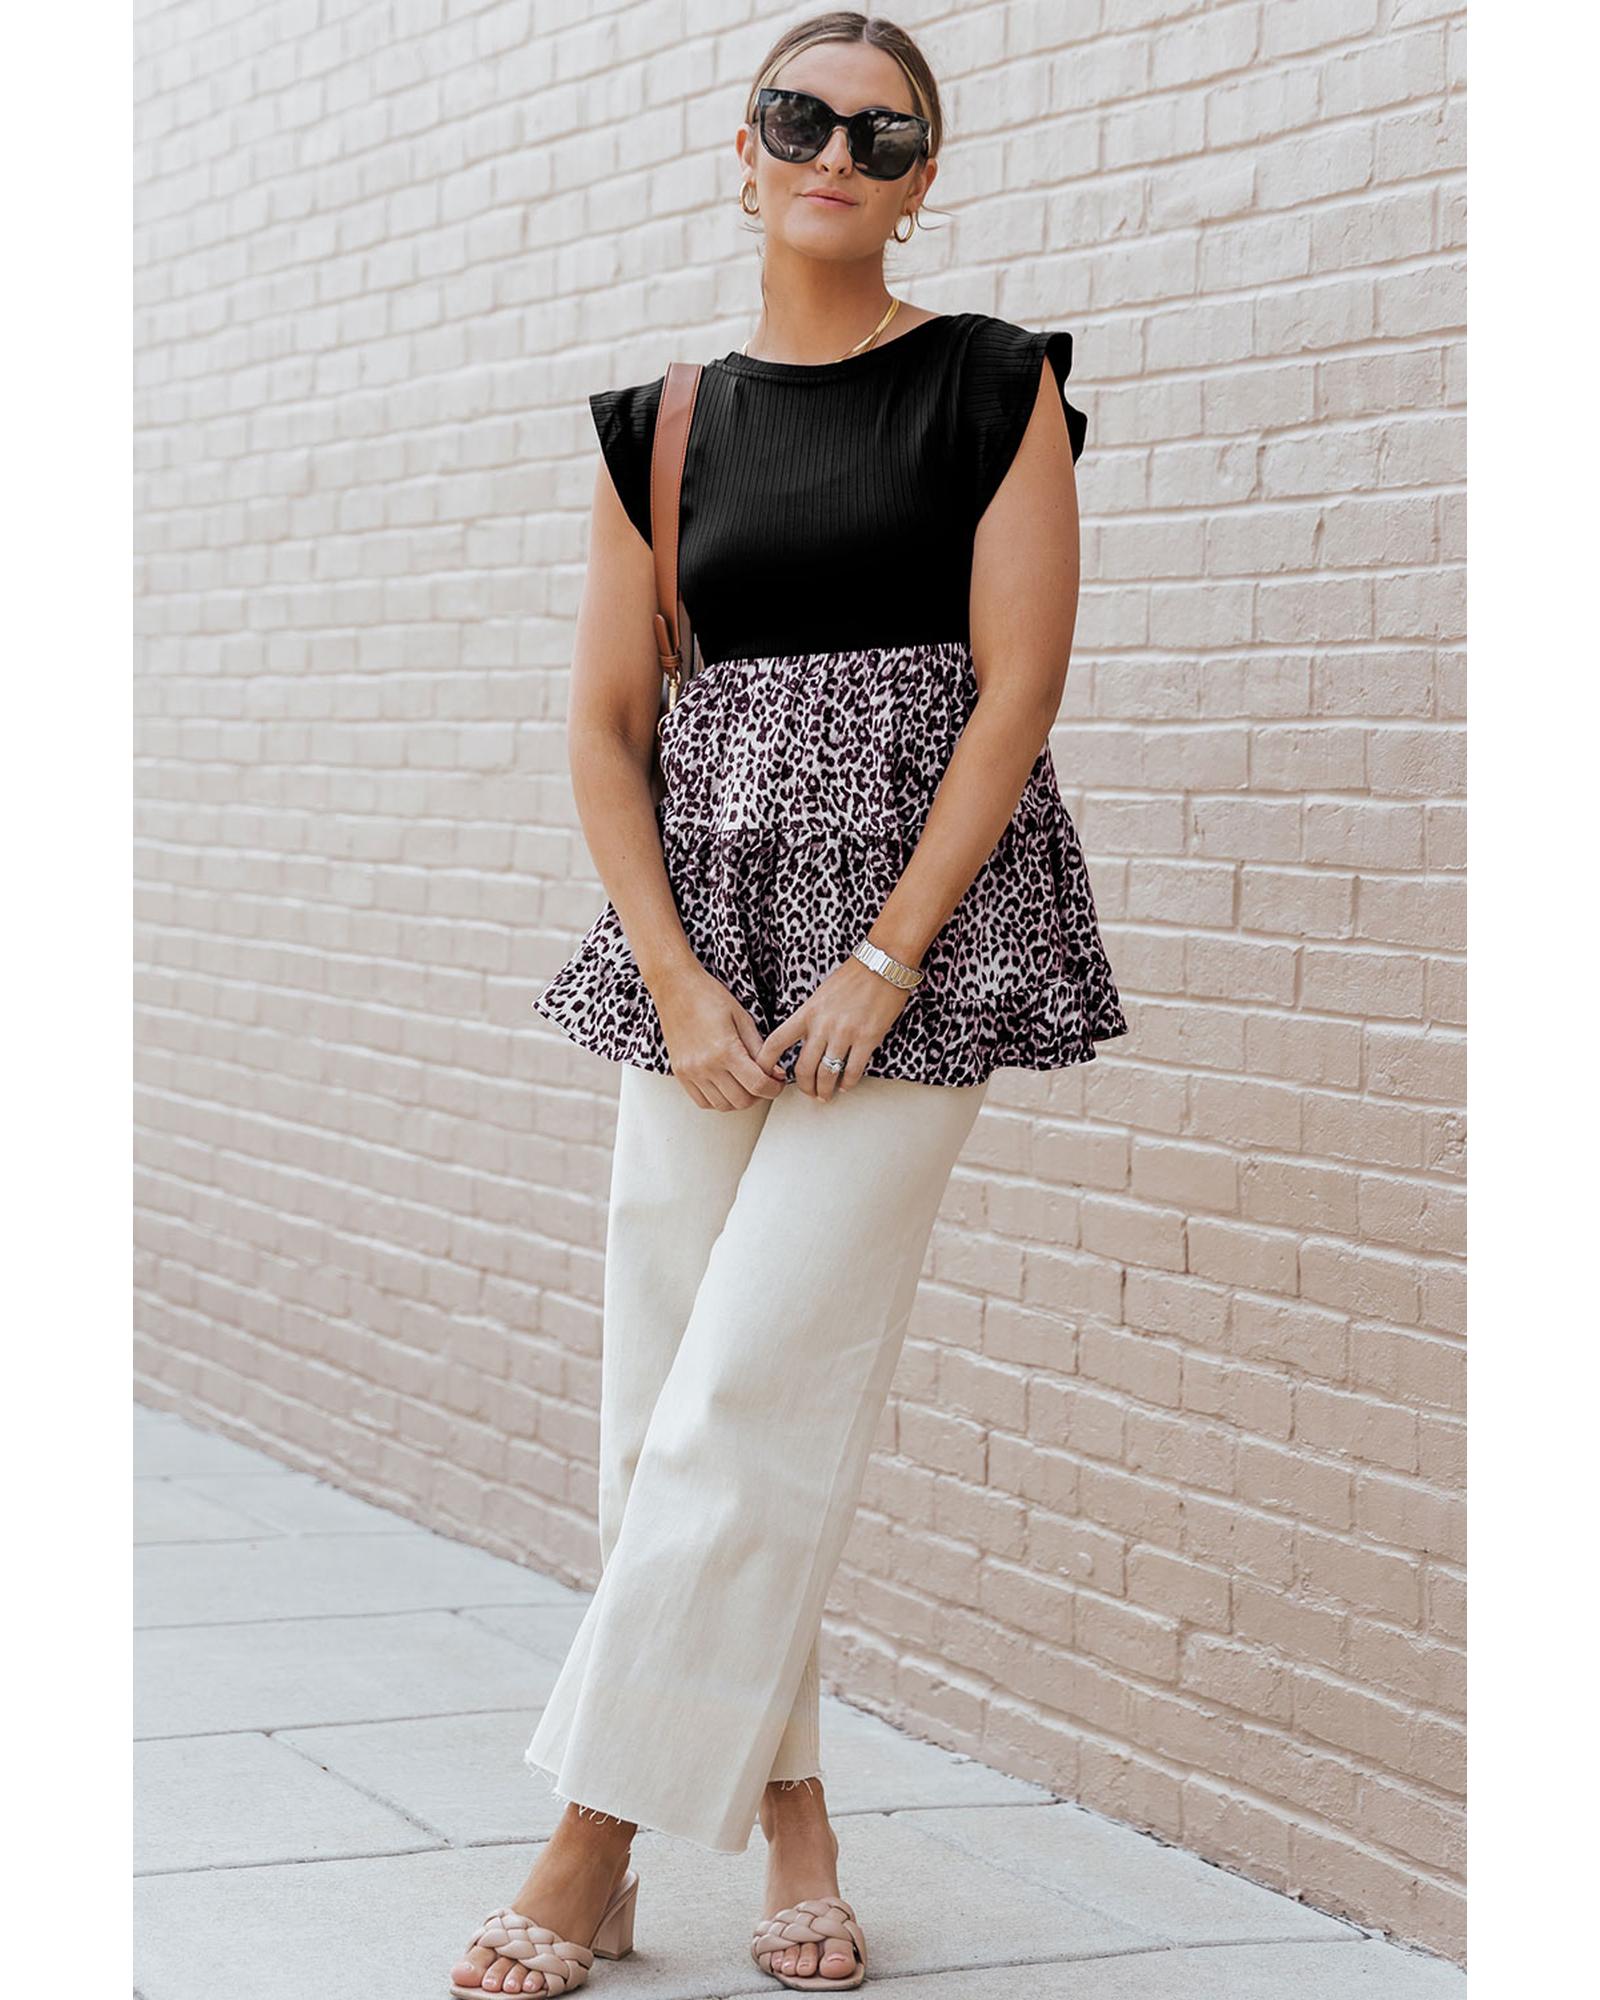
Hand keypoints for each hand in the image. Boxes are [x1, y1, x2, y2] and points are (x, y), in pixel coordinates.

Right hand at [650, 963, 790, 1110]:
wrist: (675, 988)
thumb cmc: (709, 997)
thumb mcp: (743, 1018)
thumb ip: (760, 1049)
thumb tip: (775, 1073)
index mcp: (726, 1050)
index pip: (757, 1085)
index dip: (774, 1088)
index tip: (777, 1083)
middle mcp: (706, 1066)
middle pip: (741, 1101)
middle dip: (759, 1095)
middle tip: (764, 1082)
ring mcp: (691, 1072)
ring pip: (722, 1106)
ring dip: (739, 1099)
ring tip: (745, 1083)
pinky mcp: (680, 1073)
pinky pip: (702, 1101)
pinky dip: (718, 1100)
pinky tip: (725, 1085)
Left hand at [757, 955, 915, 1100]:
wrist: (882, 964)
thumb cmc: (852, 977)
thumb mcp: (820, 995)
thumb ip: (810, 1018)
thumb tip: (804, 1041)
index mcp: (807, 1013)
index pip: (776, 1042)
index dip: (766, 1063)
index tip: (765, 1075)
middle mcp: (822, 1025)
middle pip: (802, 1068)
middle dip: (804, 1086)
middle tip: (809, 1092)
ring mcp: (844, 1033)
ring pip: (827, 1074)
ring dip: (825, 1090)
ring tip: (826, 1094)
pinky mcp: (867, 1038)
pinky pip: (853, 1070)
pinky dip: (848, 1083)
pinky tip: (846, 1085)